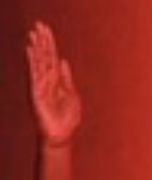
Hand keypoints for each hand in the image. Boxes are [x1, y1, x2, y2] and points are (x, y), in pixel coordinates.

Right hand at [25, 22, 80, 147]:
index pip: (52, 58)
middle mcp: (46, 80)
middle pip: (44, 57)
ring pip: (38, 63)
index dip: (49, 43)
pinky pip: (34, 75)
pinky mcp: (36, 93)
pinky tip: (31, 51)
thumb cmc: (66, 118)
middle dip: (42, 41)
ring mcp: (40, 86)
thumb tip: (63, 61)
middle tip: (39, 24)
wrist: (61, 135)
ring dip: (36, 48)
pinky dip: (33, 62)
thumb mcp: (71, 94)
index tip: (45, 29)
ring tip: (33, 34)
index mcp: (56, 80)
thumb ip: (66, 78)